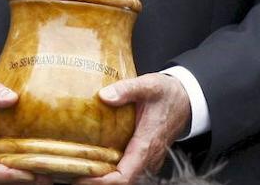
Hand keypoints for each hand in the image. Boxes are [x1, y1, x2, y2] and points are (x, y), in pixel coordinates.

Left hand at [74, 74, 190, 184]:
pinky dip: (110, 172)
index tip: (81, 177)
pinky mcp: (145, 157)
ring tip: (78, 168)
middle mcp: (148, 158)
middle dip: (96, 182)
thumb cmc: (169, 93)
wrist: (187, 99)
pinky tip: (94, 161)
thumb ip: (126, 89)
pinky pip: (127, 171)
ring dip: (103, 178)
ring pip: (125, 179)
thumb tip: (103, 96)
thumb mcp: (149, 85)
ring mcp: (147, 160)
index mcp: (147, 145)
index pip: (124, 176)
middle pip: (121, 182)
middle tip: (71, 172)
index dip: (102, 182)